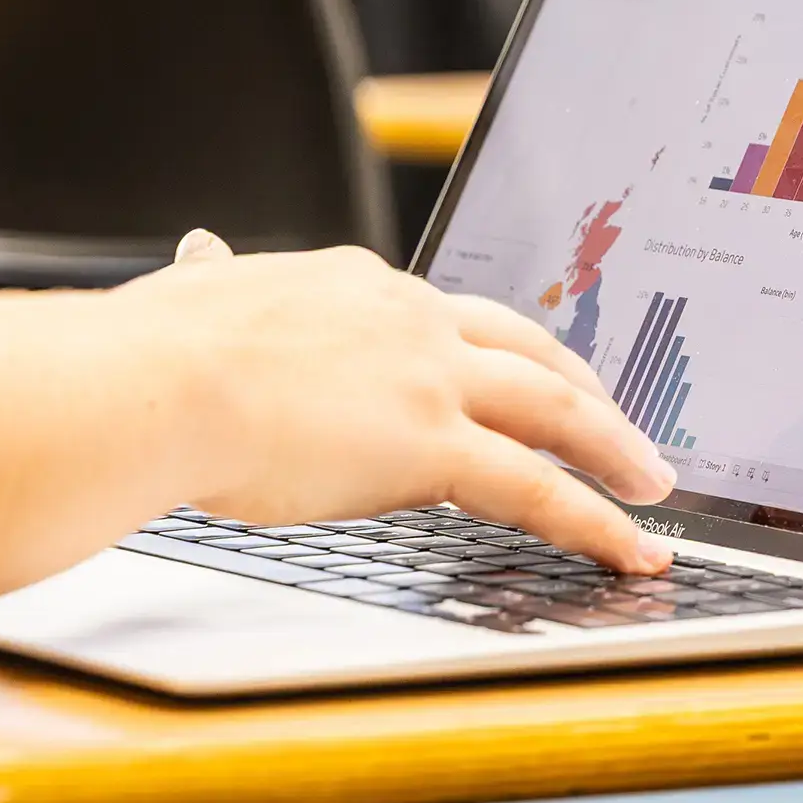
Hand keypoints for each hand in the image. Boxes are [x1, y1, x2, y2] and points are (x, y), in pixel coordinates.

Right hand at [119, 231, 675, 571]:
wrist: (151, 384)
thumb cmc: (149, 357)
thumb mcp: (193, 297)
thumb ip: (214, 284)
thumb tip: (199, 254)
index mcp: (357, 286)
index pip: (451, 318)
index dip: (495, 351)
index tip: (520, 372)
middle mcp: (410, 319)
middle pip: (529, 352)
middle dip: (585, 391)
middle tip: (624, 424)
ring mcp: (430, 379)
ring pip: (556, 412)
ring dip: (615, 450)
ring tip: (654, 484)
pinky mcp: (433, 445)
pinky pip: (539, 489)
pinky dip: (596, 520)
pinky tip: (629, 548)